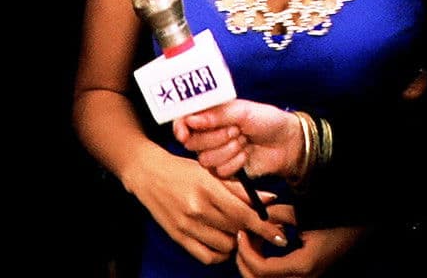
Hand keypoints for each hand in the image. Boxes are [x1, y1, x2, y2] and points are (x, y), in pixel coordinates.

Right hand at [127, 150, 292, 264]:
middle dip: (251, 232)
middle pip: (237, 231)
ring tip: (234, 230)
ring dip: (235, 241)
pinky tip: (221, 242)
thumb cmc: (182, 169)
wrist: (147, 173)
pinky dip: (219, 253)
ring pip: (225, 246)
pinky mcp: (178, 237)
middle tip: (255, 227)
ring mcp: (186, 225)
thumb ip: (240, 188)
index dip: (265, 228)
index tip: (279, 235)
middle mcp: (197, 209)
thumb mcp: (211, 172)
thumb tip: (270, 200)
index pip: (244, 215)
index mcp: (208, 189)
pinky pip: (207, 256)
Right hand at [174, 100, 304, 179]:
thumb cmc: (265, 120)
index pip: (183, 121)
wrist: (286, 143)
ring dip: (228, 150)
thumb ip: (216, 114)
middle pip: (192, 143)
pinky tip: (245, 154)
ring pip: (205, 159)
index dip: (180, 127)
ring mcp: (214, 154)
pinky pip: (219, 171)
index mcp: (208, 116)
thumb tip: (191, 120)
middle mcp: (207, 135)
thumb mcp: (242, 111)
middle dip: (216, 137)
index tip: (184, 132)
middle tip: (236, 130)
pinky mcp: (224, 171)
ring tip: (243, 141)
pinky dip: (235, 163)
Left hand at [235, 225, 364, 277]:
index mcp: (303, 265)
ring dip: (254, 263)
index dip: (246, 252)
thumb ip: (277, 215)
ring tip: (254, 239)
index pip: (262, 269)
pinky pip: (276, 277)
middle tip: (243, 237)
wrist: (358, 230)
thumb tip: (255, 215)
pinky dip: (264, 265)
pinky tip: (264, 246)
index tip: (241, 233)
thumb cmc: (334, 221)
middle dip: (245, 259)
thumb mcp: (302, 214)